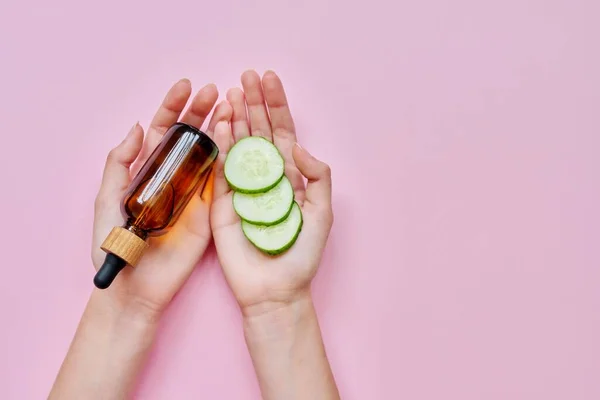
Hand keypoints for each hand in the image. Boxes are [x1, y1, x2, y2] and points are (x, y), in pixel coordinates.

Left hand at [92, 79, 231, 317]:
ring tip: (231, 106)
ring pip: (210, 153)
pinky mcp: (209, 210)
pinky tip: (238, 138)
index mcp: (149, 170)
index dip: (173, 106)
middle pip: (190, 136)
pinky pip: (221, 181)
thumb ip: (119, 164)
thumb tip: (138, 126)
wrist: (137, 285)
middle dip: (201, 111)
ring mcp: (194, 192)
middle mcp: (174, 176)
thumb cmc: (116, 245)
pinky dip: (230, 159)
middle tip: (215, 91)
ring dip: (220, 128)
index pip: (163, 131)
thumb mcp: (107, 199)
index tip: (185, 86)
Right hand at [210, 70, 333, 315]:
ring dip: (234, 117)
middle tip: (246, 76)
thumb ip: (318, 176)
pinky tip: (219, 122)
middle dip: (253, 103)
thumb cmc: (302, 255)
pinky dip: (218, 145)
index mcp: (289, 177)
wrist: (275, 289)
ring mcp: (241, 188)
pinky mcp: (221, 203)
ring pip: (236, 145)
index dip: (277, 106)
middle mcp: (264, 177)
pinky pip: (219, 169)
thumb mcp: (322, 213)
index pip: (282, 133)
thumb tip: (296, 145)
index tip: (270, 80)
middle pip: (257, 132)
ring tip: (231, 92)